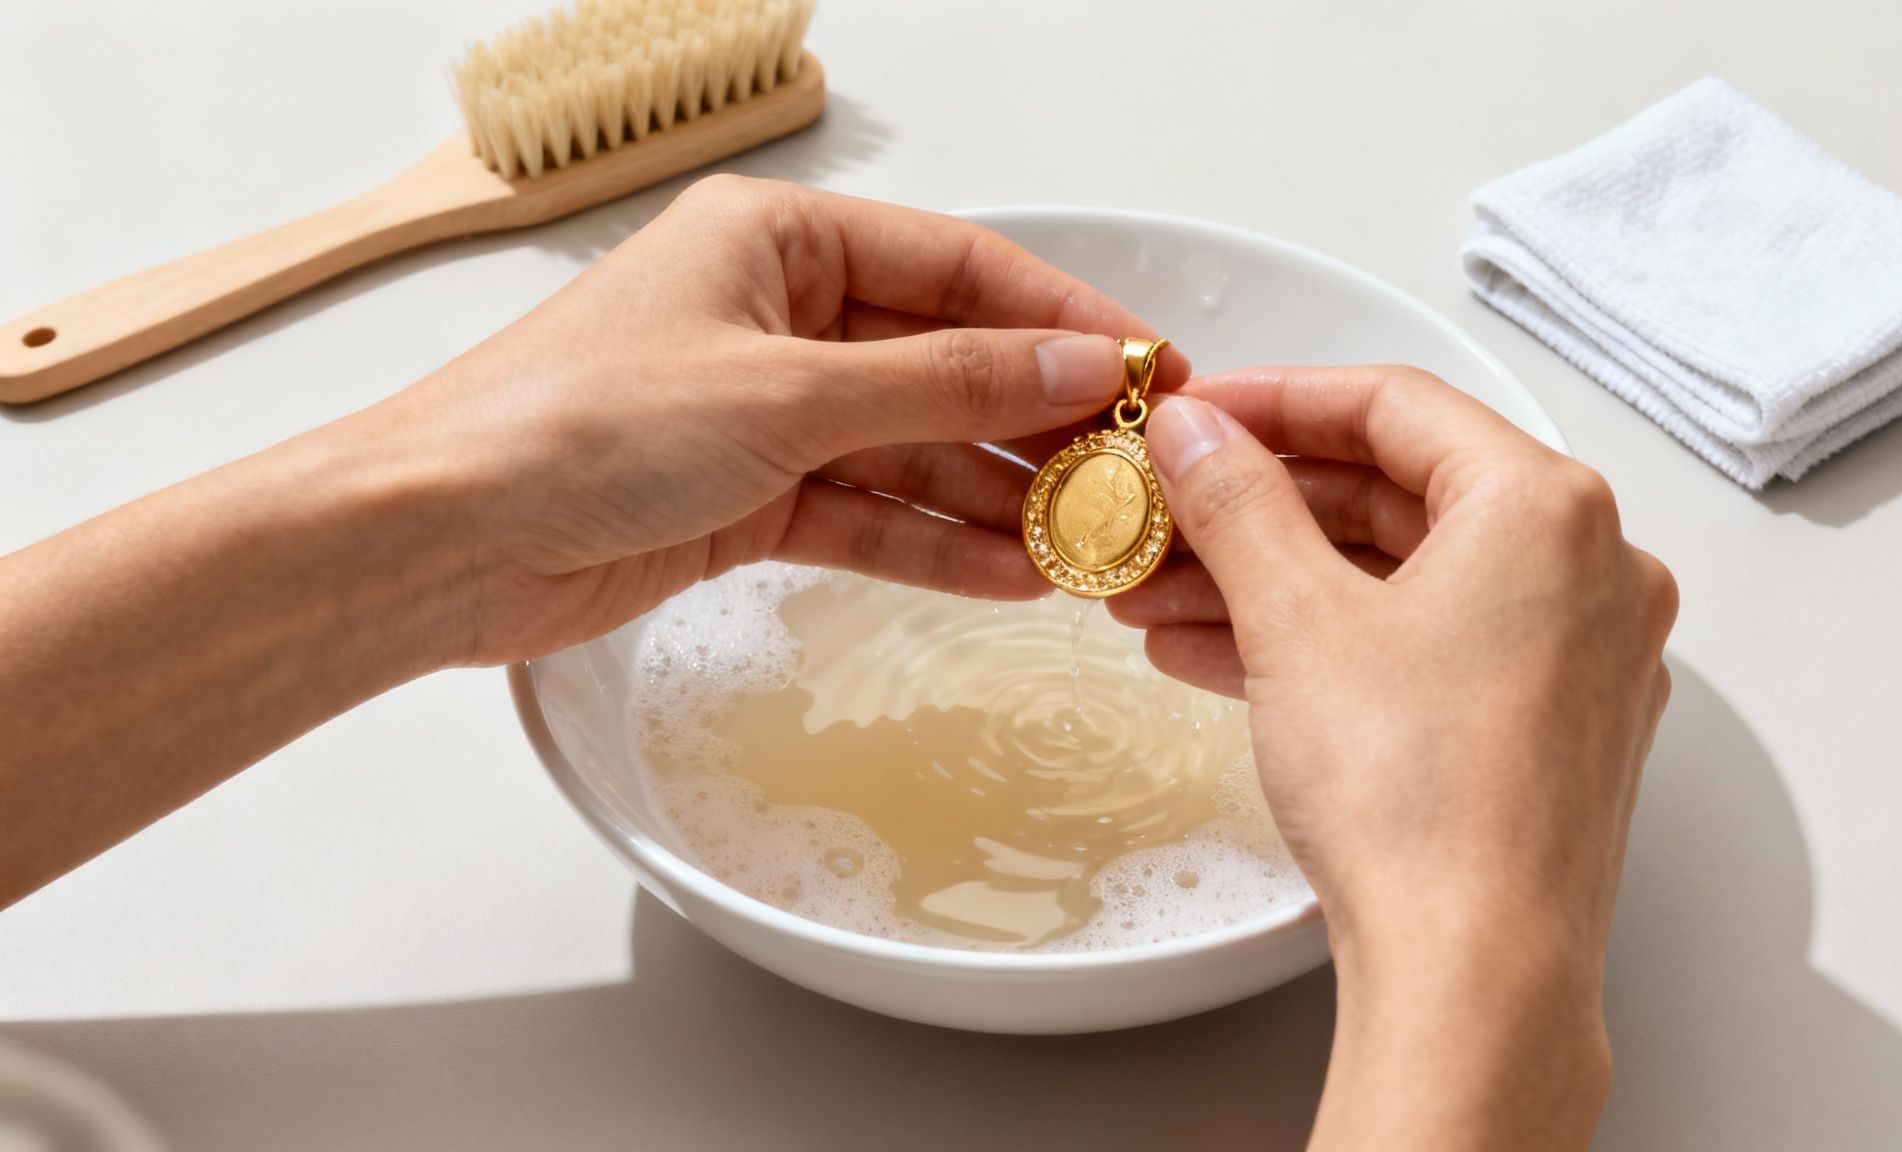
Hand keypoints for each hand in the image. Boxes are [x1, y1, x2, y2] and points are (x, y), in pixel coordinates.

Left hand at [381, 175, 1183, 664]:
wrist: (439, 540)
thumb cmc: (573, 425)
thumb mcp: (785, 393)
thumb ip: (940, 386)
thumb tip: (1072, 368)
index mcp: (779, 242)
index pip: (958, 268)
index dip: (1061, 321)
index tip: (1150, 370)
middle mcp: (779, 317)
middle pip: (945, 363)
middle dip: (1038, 422)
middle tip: (1133, 474)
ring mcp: (765, 412)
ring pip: (914, 448)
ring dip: (997, 497)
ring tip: (1090, 544)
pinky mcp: (747, 498)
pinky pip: (868, 514)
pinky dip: (932, 545)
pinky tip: (1010, 577)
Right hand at [1117, 367, 1676, 1148]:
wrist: (1472, 972)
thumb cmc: (1419, 801)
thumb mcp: (1295, 619)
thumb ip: (1236, 500)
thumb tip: (1194, 433)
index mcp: (1549, 509)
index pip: (1393, 405)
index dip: (1273, 399)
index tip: (1195, 415)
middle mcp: (1589, 570)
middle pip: (1396, 494)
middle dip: (1259, 510)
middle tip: (1167, 512)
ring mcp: (1576, 655)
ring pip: (1401, 579)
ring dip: (1274, 581)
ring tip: (1163, 595)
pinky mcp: (1547, 727)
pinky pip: (1424, 647)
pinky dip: (1327, 642)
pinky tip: (1220, 656)